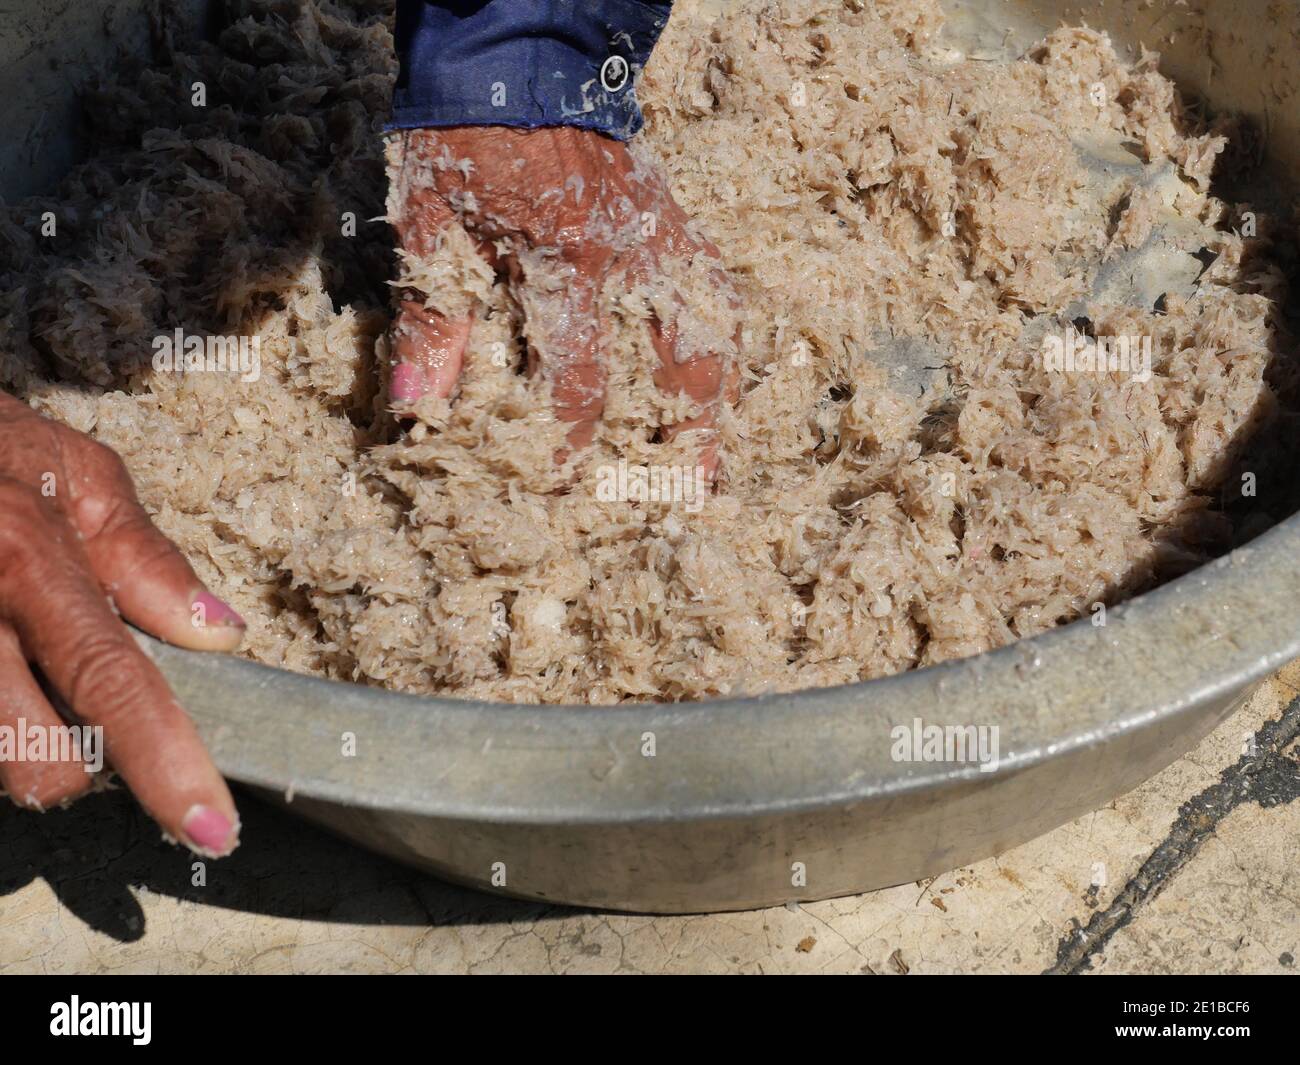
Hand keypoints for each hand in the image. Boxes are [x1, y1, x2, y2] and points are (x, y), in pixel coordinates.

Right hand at [0, 393, 241, 855]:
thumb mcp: (75, 473)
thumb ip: (145, 557)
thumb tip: (221, 634)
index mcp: (29, 560)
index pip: (111, 681)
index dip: (165, 764)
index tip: (210, 827)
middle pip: (38, 762)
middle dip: (78, 767)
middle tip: (82, 710)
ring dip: (23, 746)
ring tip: (26, 672)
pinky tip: (3, 672)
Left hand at [388, 126, 738, 476]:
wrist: (517, 50)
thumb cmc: (465, 136)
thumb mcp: (432, 224)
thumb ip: (434, 320)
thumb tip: (420, 409)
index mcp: (565, 259)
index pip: (578, 375)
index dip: (568, 442)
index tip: (562, 491)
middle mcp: (629, 252)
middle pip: (682, 357)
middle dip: (688, 432)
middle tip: (691, 493)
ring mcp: (661, 231)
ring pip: (715, 319)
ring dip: (720, 388)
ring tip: (719, 444)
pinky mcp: (671, 214)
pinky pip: (713, 279)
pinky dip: (720, 330)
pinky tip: (719, 365)